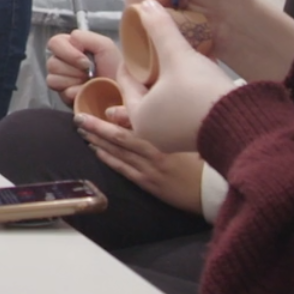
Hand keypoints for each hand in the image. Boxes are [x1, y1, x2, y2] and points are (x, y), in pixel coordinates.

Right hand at [44, 28, 118, 100]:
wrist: (123, 91)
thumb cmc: (115, 67)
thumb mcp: (104, 45)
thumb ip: (84, 37)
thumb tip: (70, 41)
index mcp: (70, 47)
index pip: (54, 43)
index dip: (67, 52)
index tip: (86, 61)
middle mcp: (62, 62)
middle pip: (52, 63)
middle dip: (74, 70)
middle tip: (89, 73)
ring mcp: (61, 80)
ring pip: (53, 79)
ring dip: (75, 81)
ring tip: (88, 82)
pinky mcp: (64, 96)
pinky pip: (62, 92)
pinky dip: (77, 92)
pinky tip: (86, 91)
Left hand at [76, 110, 206, 214]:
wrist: (215, 189)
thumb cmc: (207, 157)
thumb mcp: (190, 134)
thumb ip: (169, 120)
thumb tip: (152, 104)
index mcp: (163, 138)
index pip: (130, 125)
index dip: (110, 116)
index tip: (95, 107)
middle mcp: (152, 153)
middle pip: (118, 138)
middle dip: (96, 127)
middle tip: (78, 117)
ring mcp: (149, 169)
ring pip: (117, 152)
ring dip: (98, 140)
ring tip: (82, 130)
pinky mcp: (149, 183)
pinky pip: (123, 169)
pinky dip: (108, 158)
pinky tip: (96, 150)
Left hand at [122, 0, 236, 153]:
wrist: (243, 123)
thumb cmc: (200, 92)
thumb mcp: (178, 56)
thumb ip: (160, 29)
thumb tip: (144, 4)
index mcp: (138, 116)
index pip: (126, 80)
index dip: (132, 56)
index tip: (140, 41)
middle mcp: (150, 132)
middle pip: (144, 90)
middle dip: (151, 69)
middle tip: (158, 48)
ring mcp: (172, 139)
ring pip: (163, 100)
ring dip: (168, 81)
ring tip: (175, 59)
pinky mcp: (192, 139)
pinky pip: (179, 110)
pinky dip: (181, 94)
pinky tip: (191, 77)